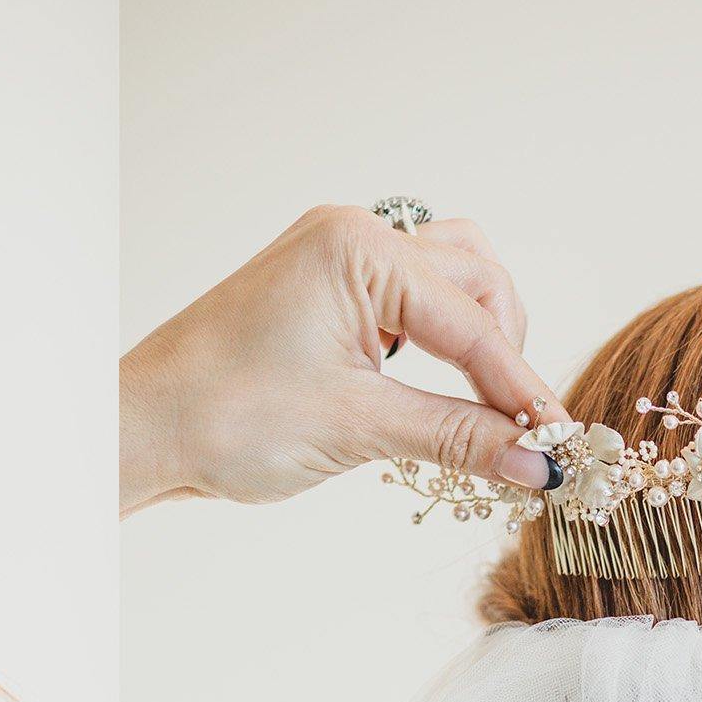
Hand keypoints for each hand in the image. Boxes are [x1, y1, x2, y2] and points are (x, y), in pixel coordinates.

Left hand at [118, 205, 562, 516]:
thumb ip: (458, 439)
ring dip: (479, 343)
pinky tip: (445, 394)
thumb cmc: (223, 416)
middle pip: (479, 282)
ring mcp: (338, 258)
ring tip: (486, 413)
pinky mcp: (328, 289)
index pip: (474, 322)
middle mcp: (354, 235)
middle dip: (505, 357)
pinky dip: (442, 346)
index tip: (561, 446)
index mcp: (359, 248)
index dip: (522, 390)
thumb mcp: (357, 429)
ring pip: (452, 283)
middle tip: (521, 434)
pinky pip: (413, 302)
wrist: (140, 427)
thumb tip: (536, 466)